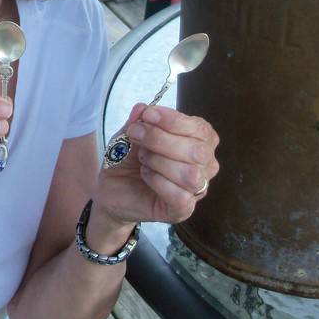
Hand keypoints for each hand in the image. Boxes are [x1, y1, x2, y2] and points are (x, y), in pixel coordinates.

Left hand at [95, 104, 218, 226]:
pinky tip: (146, 174)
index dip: (174, 120)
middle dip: (161, 140)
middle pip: (198, 151)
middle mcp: (205, 165)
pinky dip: (158, 181)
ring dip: (159, 161)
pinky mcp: (183, 210)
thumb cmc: (130, 157)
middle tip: (136, 135)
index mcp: (200, 141)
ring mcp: (196, 189)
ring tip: (143, 158)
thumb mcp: (132, 132)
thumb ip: (139, 120)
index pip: (201, 129)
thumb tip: (142, 108)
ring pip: (191, 175)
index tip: (148, 115)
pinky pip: (180, 196)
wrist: (113, 187)